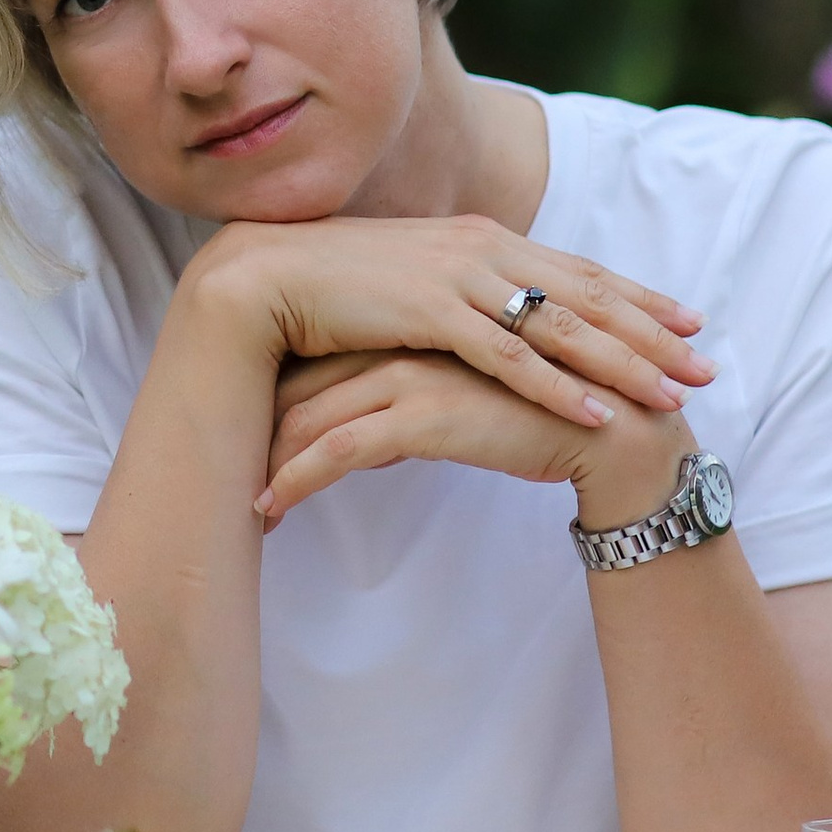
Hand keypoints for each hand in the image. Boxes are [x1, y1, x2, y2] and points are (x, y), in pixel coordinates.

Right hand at [186, 213, 709, 431]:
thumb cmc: (322, 284)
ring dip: (625, 363)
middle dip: (652, 333)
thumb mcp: (405, 281)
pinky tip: (595, 413)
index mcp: (477, 237)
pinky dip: (557, 386)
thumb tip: (483, 317)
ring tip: (674, 396)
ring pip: (561, 327)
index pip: (573, 269)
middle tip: (708, 367)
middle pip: (586, 296)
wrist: (256, 277)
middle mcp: (479, 248)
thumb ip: (452, 291)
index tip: (688, 321)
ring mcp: (456, 277)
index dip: (636, 295)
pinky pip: (508, 357)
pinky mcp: (429, 312)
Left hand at [258, 349, 693, 528]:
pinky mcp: (423, 414)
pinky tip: (268, 509)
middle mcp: (402, 338)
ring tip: (234, 501)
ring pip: (309, 412)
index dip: (275, 390)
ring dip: (265, 459)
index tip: (239, 427)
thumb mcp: (465, 396)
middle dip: (254, 426)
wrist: (616, 437)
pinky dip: (296, 479)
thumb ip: (412, 400)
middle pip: (299, 376)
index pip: (319, 351)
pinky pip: (338, 448)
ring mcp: (410, 371)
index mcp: (411, 322)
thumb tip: (367, 440)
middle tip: (215, 464)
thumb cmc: (543, 419)